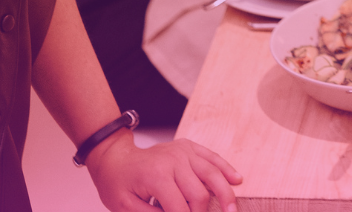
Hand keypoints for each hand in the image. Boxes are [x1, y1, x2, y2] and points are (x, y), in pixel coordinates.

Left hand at [85, 130, 241, 211]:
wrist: (114, 158)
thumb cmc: (117, 183)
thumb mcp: (125, 207)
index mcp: (156, 176)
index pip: (180, 208)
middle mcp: (173, 161)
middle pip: (199, 193)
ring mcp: (182, 151)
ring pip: (212, 174)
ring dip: (225, 194)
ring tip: (232, 210)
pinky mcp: (188, 147)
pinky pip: (211, 157)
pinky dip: (225, 169)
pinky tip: (236, 180)